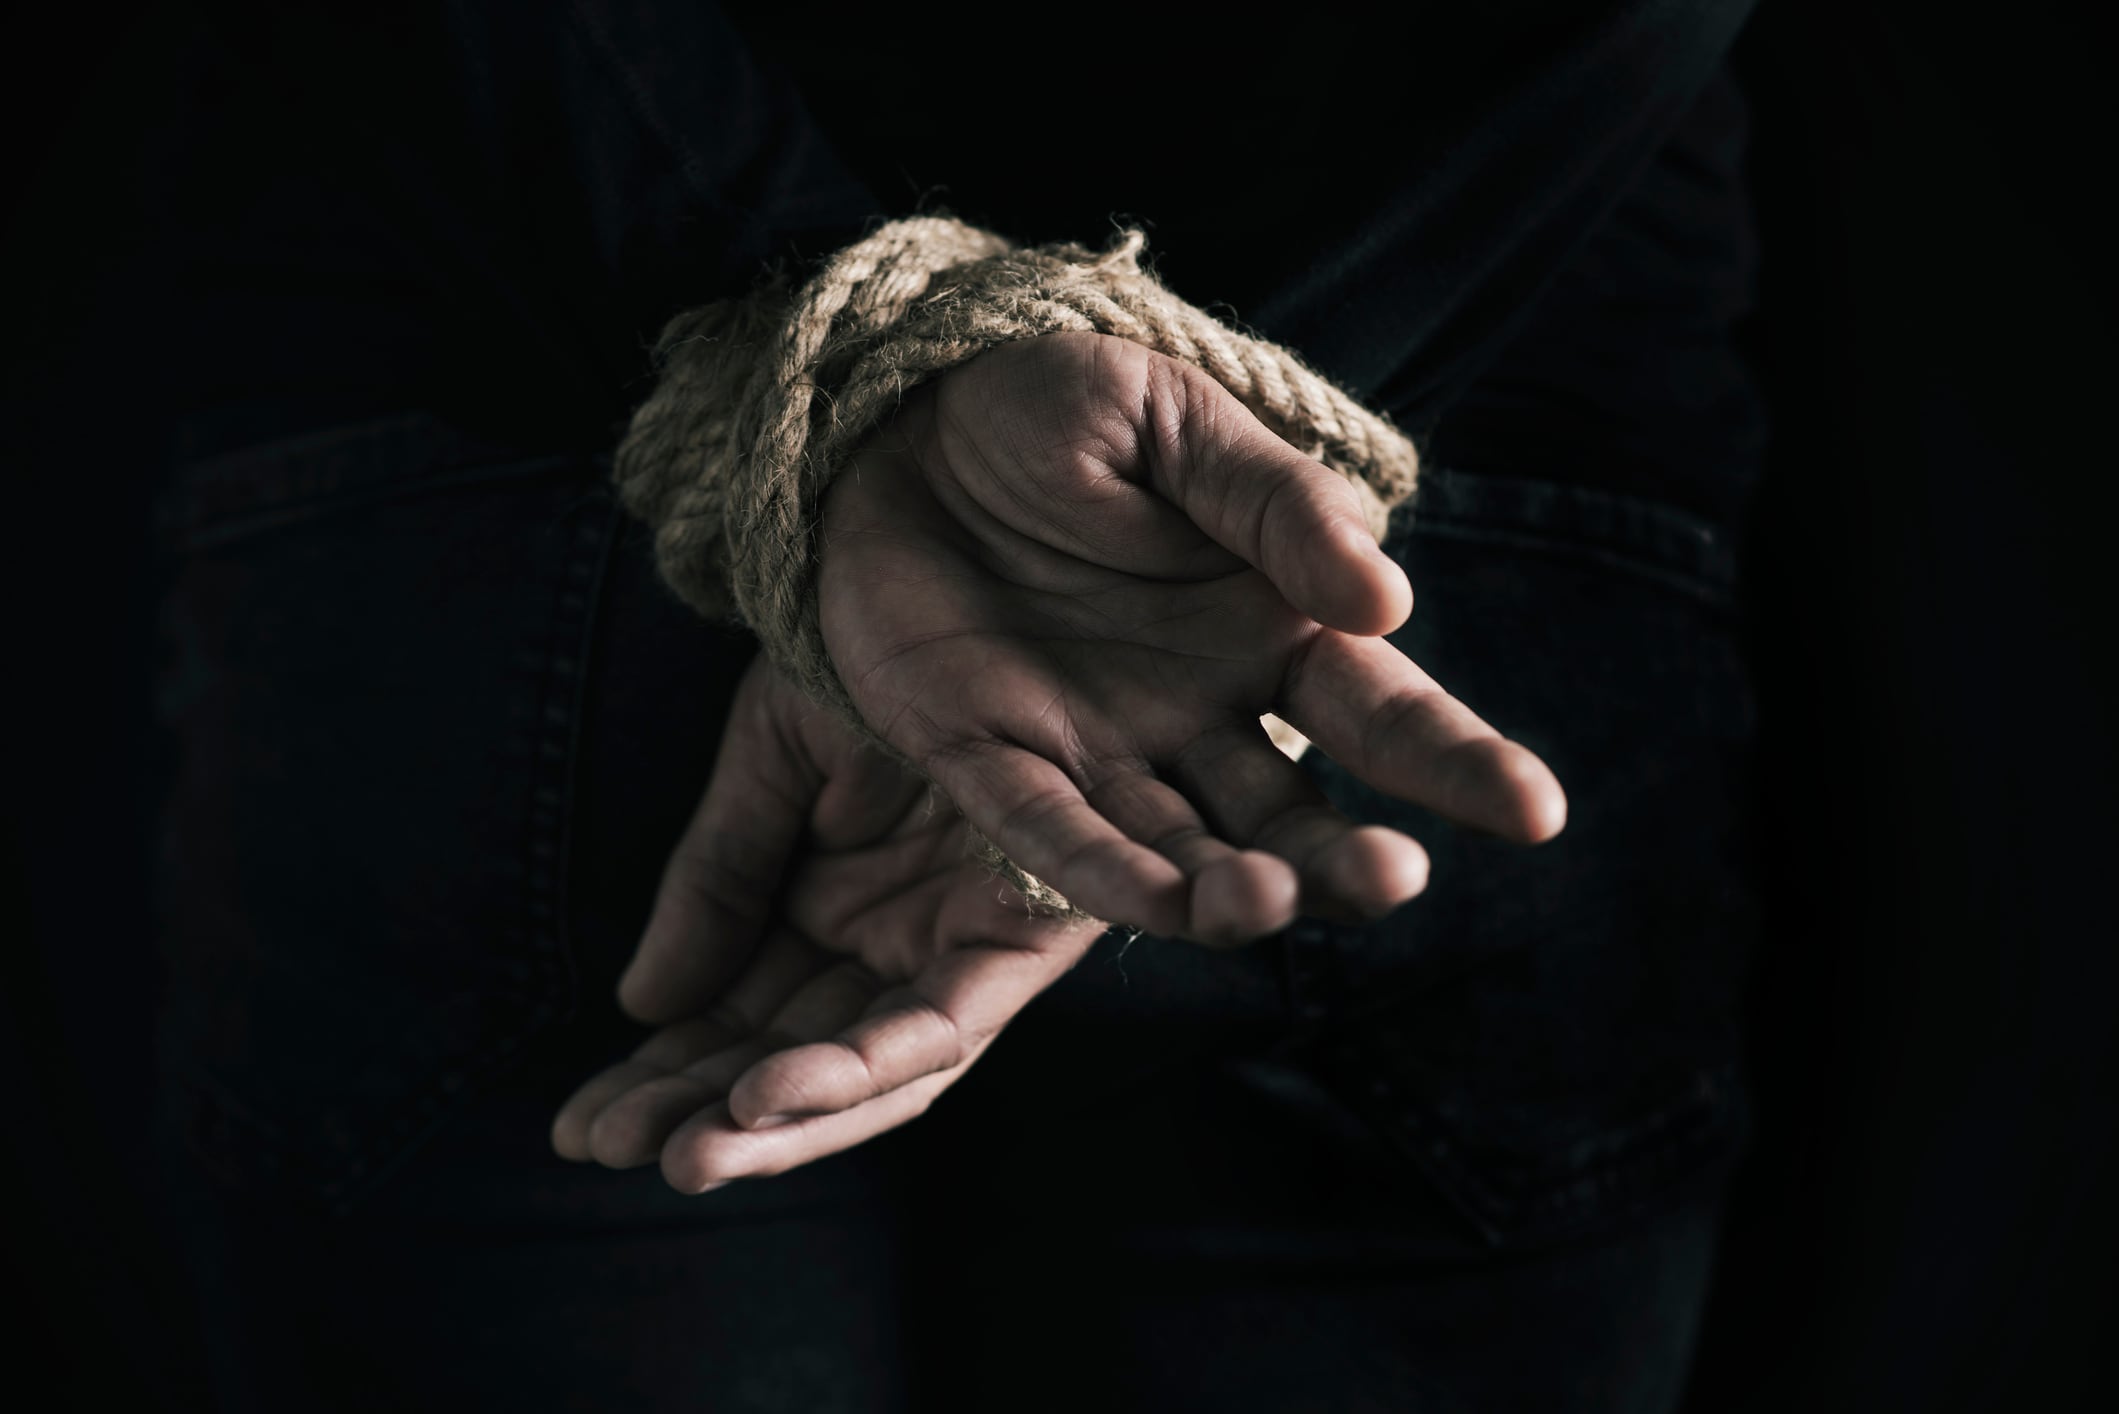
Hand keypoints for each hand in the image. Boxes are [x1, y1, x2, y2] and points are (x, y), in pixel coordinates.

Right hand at [550, 656, 1105, 1193]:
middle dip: (703, 1112)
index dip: (664, 1076)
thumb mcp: (767, 765)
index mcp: (833, 908)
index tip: (579, 1123)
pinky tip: (770, 1094)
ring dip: (781, 1122)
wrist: (966, 560)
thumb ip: (716, 882)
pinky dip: (862, 1066)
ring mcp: (959, 947)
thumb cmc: (873, 655)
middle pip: (796, 1061)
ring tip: (685, 1153)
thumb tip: (640, 1005)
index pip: (739, 1020)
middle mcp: (897, 944)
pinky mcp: (1027, 939)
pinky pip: (946, 1025)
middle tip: (604, 1146)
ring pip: (869, 1071)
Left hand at [819, 332, 1564, 941]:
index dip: (1457, 763)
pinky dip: (1104, 874)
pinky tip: (1166, 905)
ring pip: (1182, 848)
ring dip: (1229, 888)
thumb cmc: (1059, 405)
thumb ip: (1278, 506)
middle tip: (1395, 880)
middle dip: (1343, 858)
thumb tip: (1388, 598)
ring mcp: (1095, 744)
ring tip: (1268, 903)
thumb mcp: (1177, 425)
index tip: (1534, 813)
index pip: (1381, 710)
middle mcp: (1196, 710)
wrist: (901, 404)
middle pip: (1291, 812)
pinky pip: (1050, 835)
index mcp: (1269, 625)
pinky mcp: (987, 756)